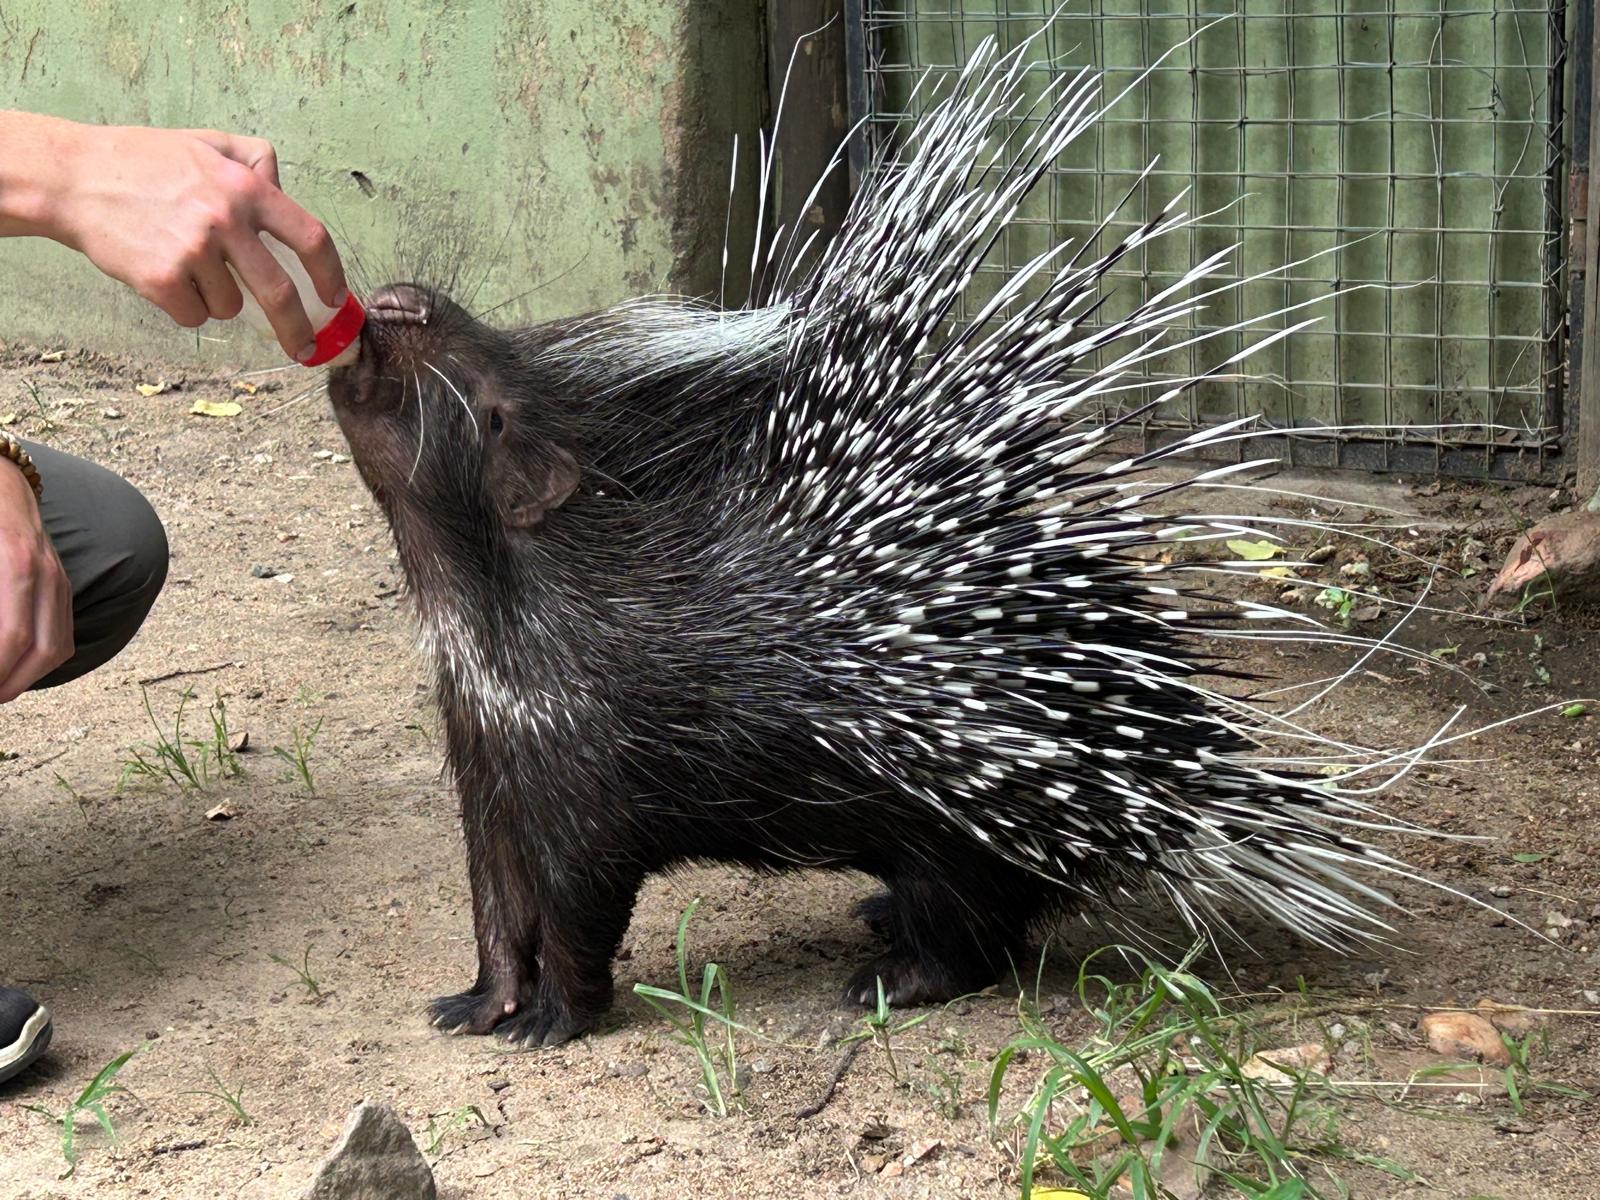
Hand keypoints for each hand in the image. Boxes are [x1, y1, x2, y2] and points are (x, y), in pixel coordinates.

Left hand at [0, 464, 72, 702]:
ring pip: (57, 647)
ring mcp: (59, 580)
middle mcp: (46, 577)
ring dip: (28, 677)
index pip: (11, 640)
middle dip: (10, 683)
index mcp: (16, 569)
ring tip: (2, 688)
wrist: (1, 481)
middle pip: (41, 652)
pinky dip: (42, 658)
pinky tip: (17, 665)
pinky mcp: (62, 583)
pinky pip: (61, 633)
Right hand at [48, 122, 346, 360]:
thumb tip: (283, 188)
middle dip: (297, 329)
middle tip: (304, 347)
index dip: (330, 274)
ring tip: (186, 266)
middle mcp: (226, 219)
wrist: (75, 178)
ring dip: (217, 300)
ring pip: (231, 307)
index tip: (334, 298)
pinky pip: (194, 315)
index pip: (311, 238)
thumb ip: (252, 160)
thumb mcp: (205, 142)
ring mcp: (194, 251)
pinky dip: (185, 307)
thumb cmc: (142, 161)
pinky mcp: (163, 279)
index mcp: (246, 188)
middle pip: (281, 293)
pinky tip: (163, 276)